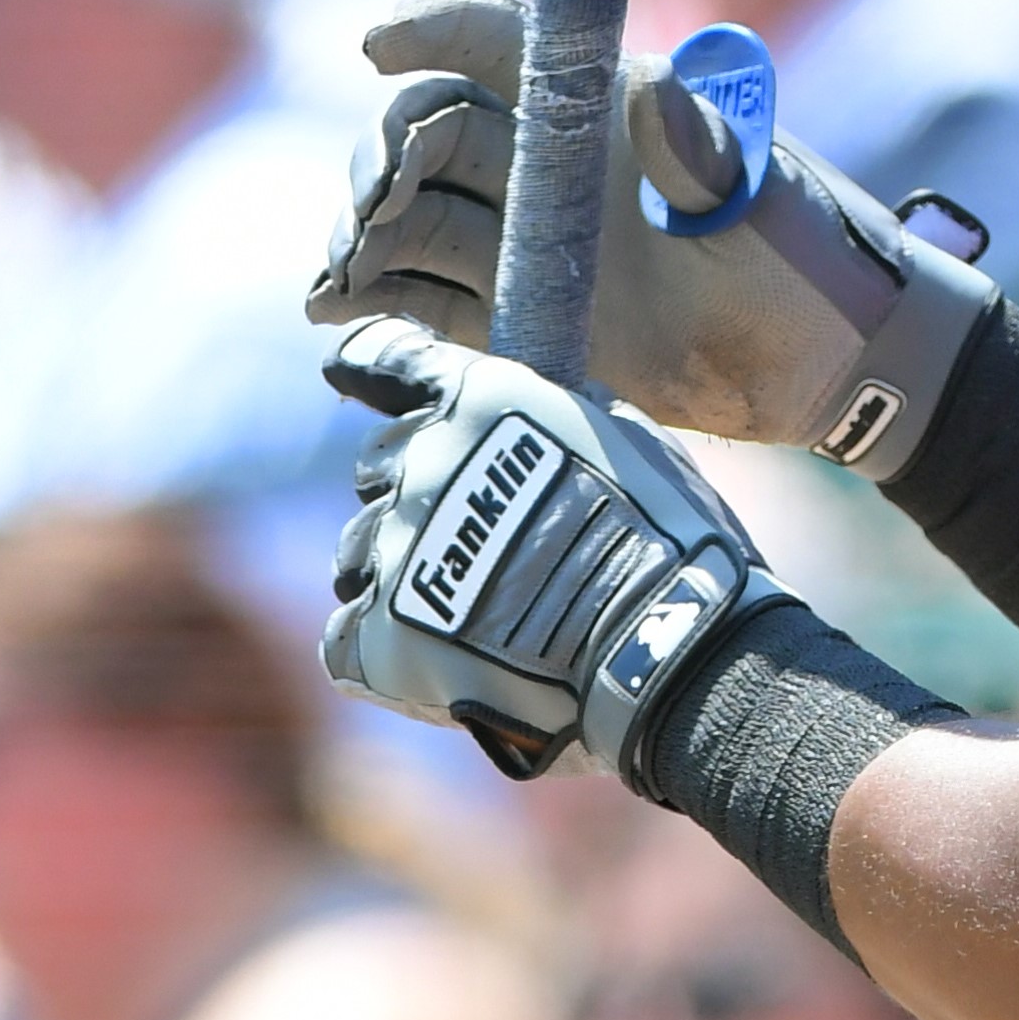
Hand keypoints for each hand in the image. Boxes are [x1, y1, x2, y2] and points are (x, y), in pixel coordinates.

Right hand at [309, 0, 992, 475]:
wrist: (839, 368)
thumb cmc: (816, 260)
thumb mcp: (764, 199)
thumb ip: (703, 152)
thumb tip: (654, 88)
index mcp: (610, 108)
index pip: (502, 42)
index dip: (434, 28)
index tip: (375, 45)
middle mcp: (557, 164)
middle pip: (434, 129)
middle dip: (383, 155)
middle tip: (367, 209)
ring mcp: (536, 240)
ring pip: (417, 213)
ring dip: (364, 231)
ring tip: (338, 277)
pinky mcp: (527, 313)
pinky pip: (430, 293)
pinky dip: (379, 295)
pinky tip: (338, 311)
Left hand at [322, 317, 782, 779]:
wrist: (663, 648)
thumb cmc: (668, 538)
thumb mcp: (625, 438)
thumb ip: (553, 416)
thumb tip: (532, 412)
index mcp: (479, 403)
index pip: (385, 359)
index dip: (368, 364)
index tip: (349, 370)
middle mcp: (421, 465)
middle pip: (379, 469)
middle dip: (420, 494)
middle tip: (482, 539)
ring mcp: (393, 553)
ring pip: (361, 554)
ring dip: (403, 572)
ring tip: (474, 612)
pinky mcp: (376, 639)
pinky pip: (350, 636)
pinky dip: (386, 646)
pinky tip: (446, 659)